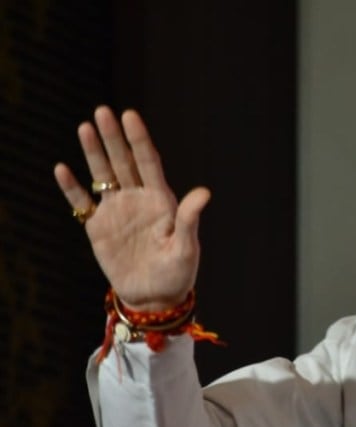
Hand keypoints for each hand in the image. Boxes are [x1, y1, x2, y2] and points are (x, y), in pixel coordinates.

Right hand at [55, 106, 209, 310]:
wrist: (154, 297)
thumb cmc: (177, 273)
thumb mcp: (186, 247)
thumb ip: (189, 219)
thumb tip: (204, 193)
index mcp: (161, 200)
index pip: (148, 162)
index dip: (139, 139)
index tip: (130, 116)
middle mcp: (137, 199)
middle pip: (123, 162)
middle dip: (113, 137)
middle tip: (103, 111)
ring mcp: (117, 211)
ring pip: (103, 174)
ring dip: (93, 152)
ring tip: (85, 127)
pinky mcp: (98, 227)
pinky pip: (82, 203)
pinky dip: (72, 187)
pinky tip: (62, 169)